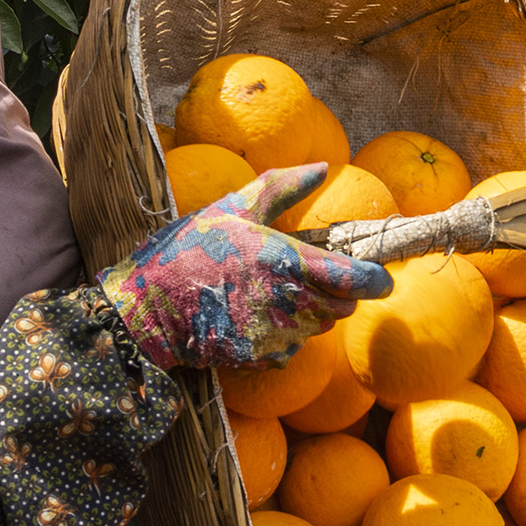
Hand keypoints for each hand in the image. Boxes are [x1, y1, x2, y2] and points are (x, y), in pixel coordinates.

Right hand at [101, 166, 391, 371]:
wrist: (146, 308)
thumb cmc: (189, 250)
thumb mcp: (233, 208)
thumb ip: (282, 188)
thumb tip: (322, 168)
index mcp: (288, 261)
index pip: (357, 280)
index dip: (376, 280)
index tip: (379, 277)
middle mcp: (289, 302)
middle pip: (343, 306)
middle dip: (337, 293)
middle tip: (309, 277)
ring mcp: (276, 334)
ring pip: (318, 328)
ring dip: (310, 313)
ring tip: (273, 294)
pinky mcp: (261, 357)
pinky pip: (292, 349)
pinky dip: (284, 336)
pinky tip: (254, 318)